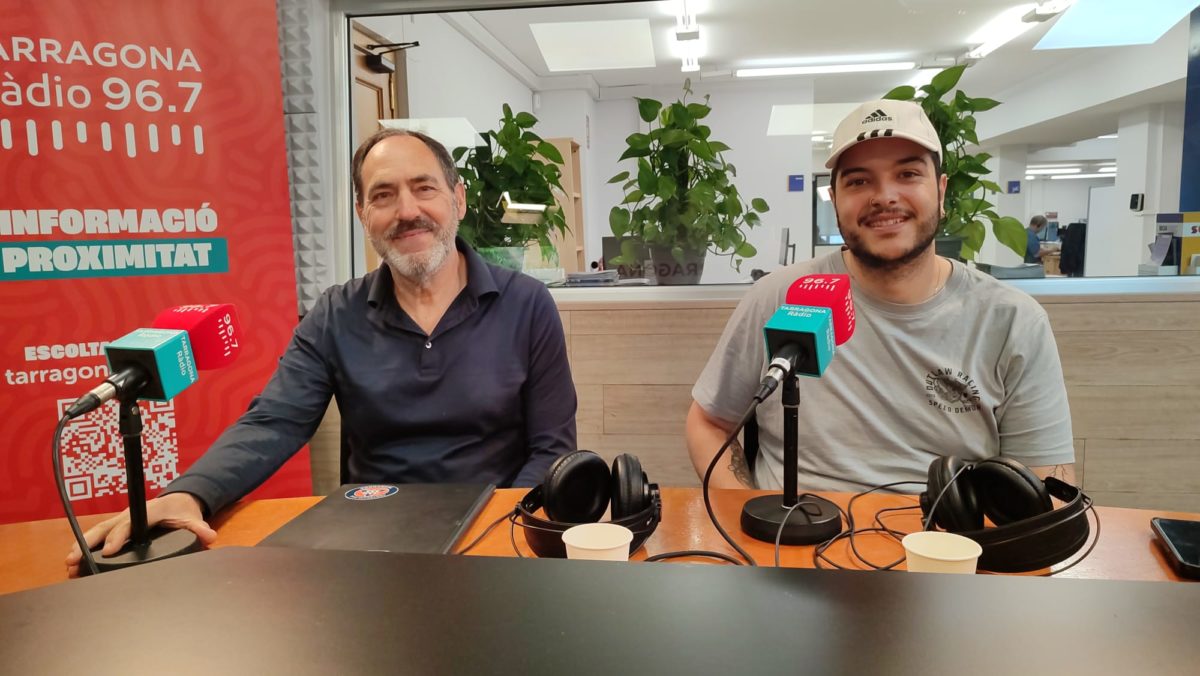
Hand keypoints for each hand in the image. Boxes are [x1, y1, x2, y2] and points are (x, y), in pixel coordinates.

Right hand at [65, 492, 216, 577]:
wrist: (180, 500)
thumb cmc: (183, 511)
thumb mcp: (193, 518)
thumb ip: (200, 528)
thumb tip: (210, 536)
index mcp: (149, 511)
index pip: (130, 524)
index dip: (118, 537)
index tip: (108, 551)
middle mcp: (131, 512)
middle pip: (107, 526)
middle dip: (91, 543)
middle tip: (75, 559)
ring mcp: (123, 517)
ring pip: (99, 529)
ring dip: (84, 544)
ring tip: (69, 563)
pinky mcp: (119, 524)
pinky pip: (100, 532)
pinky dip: (87, 544)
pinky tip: (77, 559)